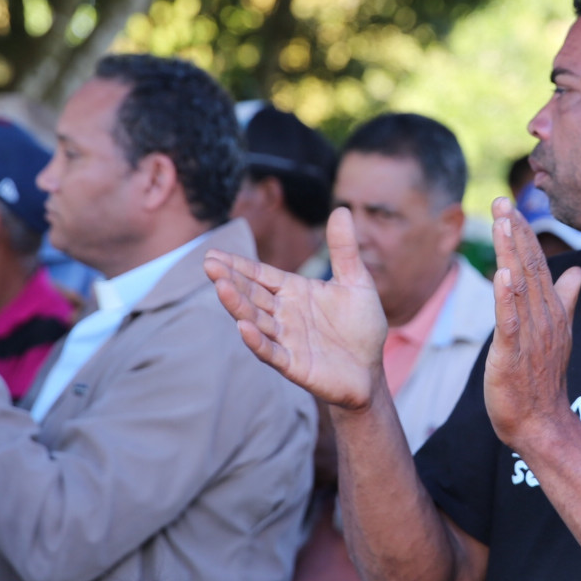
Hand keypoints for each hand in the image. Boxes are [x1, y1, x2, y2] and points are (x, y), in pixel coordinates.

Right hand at [205, 207, 387, 409]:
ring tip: (221, 288)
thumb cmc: (361, 328)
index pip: (261, 275)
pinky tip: (243, 327)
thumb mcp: (357, 283)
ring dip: (238, 306)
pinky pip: (271, 352)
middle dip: (231, 280)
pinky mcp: (294, 364)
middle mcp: (285, 314)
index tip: (213, 254)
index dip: (239, 265)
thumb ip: (344, 250)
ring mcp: (287, 340)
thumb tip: (341, 209)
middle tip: (209, 264)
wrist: (371, 372)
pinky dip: (257, 341)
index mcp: (295, 292)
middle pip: (252, 294)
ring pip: (256, 320)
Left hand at [483, 197, 580, 449]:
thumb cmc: (543, 379)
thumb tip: (576, 270)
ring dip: (510, 253)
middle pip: (528, 267)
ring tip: (503, 223)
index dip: (523, 233)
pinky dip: (506, 298)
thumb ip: (565, 298)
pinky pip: (510, 322)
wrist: (541, 423)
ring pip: (519, 287)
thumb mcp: (556, 331)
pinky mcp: (513, 355)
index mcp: (550, 309)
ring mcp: (530, 335)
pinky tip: (502, 275)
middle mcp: (542, 317)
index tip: (510, 203)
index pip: (536, 263)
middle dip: (515, 232)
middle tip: (502, 200)